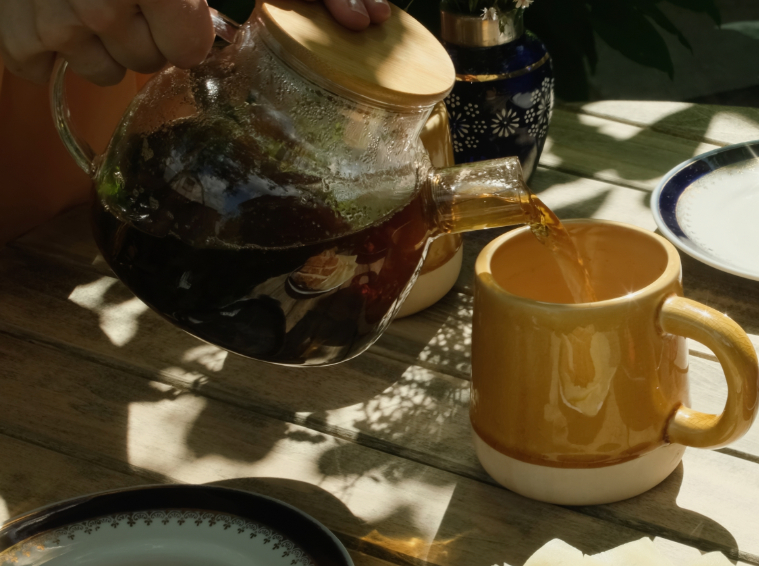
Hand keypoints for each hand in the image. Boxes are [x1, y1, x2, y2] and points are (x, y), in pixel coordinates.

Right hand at [0, 0, 390, 86]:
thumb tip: (368, 18)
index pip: (190, 50)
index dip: (196, 29)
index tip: (189, 3)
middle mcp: (100, 0)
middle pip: (149, 62)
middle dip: (158, 34)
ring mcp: (50, 11)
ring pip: (100, 68)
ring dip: (109, 41)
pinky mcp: (13, 21)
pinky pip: (34, 64)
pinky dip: (49, 45)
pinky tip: (65, 13)